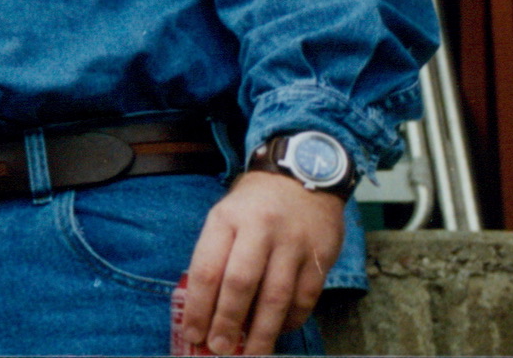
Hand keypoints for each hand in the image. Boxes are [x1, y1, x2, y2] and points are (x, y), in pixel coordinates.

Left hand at [179, 172, 346, 354]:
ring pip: (275, 297)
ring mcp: (292, 244)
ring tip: (250, 353)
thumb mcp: (226, 216)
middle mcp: (259, 230)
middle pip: (240, 284)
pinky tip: (278, 331)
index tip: (193, 332)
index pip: (208, 268)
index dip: (199, 306)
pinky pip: (305, 298)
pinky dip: (290, 320)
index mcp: (227, 219)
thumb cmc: (255, 203)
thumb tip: (206, 307)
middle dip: (227, 322)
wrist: (303, 172)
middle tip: (219, 348)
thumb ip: (216, 255)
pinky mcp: (320, 256)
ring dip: (261, 332)